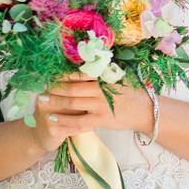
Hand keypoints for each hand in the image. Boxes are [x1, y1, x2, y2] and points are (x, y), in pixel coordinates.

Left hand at [30, 71, 151, 150]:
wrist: (146, 110)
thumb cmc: (131, 92)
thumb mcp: (119, 78)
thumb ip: (103, 73)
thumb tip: (84, 65)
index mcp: (105, 77)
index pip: (80, 73)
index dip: (64, 74)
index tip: (51, 73)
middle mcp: (102, 90)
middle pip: (73, 88)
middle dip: (55, 87)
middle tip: (41, 85)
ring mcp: (101, 106)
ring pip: (73, 104)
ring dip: (55, 102)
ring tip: (42, 101)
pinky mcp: (101, 120)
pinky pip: (78, 122)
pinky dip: (64, 121)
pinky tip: (52, 120)